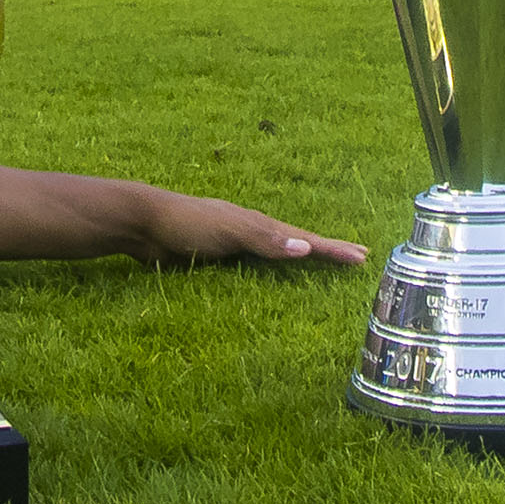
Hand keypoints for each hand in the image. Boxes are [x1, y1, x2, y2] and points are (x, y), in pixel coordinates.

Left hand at [130, 191, 370, 268]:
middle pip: (294, 244)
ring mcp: (231, 244)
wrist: (141, 224)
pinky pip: (250, 267)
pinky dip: (268, 272)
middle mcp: (249, 232)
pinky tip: (267, 280)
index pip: (304, 238)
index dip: (332, 249)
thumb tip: (306, 248)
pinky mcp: (212, 258)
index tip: (363, 256)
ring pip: (273, 255)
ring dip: (298, 260)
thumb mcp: (230, 230)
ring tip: (319, 267)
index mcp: (257, 223)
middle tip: (353, 259)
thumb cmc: (186, 223)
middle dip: (323, 251)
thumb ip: (265, 240)